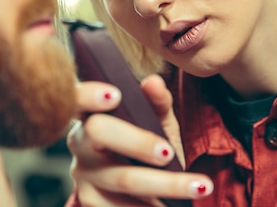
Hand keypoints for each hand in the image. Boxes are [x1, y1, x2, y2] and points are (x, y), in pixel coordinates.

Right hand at [69, 76, 212, 206]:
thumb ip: (158, 102)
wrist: (144, 191)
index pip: (78, 97)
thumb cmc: (149, 147)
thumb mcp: (156, 122)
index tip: (115, 95)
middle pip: (100, 133)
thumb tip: (154, 82)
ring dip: (166, 184)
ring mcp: (84, 176)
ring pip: (123, 178)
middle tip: (168, 152)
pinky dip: (154, 206)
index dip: (89, 94)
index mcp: (91, 113)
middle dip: (137, 142)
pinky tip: (177, 205)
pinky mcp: (91, 203)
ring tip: (198, 184)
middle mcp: (80, 142)